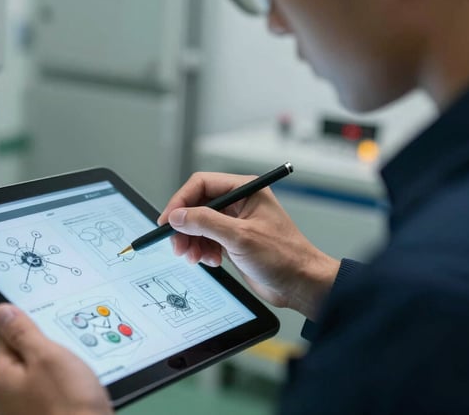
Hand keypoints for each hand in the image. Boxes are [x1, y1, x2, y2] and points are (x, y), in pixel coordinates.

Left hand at [0, 303, 113, 414]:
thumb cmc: (70, 407)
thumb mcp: (48, 355)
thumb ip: (22, 331)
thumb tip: (2, 312)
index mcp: (0, 377)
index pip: (3, 336)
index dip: (28, 329)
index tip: (46, 331)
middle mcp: (3, 398)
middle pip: (19, 358)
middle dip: (42, 353)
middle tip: (64, 357)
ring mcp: (19, 413)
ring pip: (34, 378)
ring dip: (52, 373)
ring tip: (73, 379)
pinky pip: (44, 396)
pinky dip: (58, 392)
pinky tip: (74, 394)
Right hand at [158, 172, 339, 319]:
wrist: (301, 285)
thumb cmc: (284, 256)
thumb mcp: (240, 237)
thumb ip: (205, 223)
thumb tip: (177, 216)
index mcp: (245, 189)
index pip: (201, 184)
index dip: (181, 201)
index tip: (167, 221)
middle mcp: (239, 202)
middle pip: (196, 206)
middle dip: (185, 227)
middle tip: (177, 245)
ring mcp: (235, 222)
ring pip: (199, 225)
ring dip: (192, 242)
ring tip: (195, 257)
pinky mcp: (233, 240)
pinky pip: (206, 240)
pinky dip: (202, 251)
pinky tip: (211, 261)